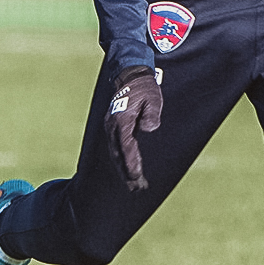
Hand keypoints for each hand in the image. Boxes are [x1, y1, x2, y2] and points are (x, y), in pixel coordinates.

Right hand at [105, 66, 162, 191]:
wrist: (130, 76)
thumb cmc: (145, 88)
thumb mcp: (153, 98)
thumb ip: (151, 113)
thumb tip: (148, 129)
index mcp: (122, 120)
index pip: (126, 146)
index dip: (131, 162)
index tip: (137, 176)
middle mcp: (113, 126)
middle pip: (118, 154)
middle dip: (127, 173)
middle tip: (136, 189)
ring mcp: (110, 127)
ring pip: (115, 153)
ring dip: (123, 170)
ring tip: (132, 185)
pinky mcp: (112, 128)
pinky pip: (115, 148)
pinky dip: (121, 161)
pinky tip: (126, 170)